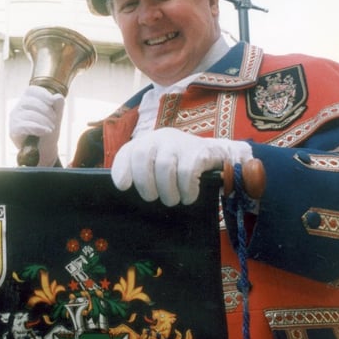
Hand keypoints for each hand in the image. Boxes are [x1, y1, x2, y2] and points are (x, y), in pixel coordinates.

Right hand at [9, 85, 64, 165]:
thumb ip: (58, 105)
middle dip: (45, 110)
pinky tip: (45, 131)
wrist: (44, 149)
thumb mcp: (56, 116)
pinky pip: (23, 125)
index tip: (52, 102)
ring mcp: (14, 119)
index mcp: (28, 100)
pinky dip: (37, 128)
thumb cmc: (48, 129)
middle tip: (54, 120)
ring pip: (27, 114)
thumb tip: (57, 97)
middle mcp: (18, 107)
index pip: (31, 90)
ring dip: (43, 120)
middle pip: (29, 102)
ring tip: (51, 128)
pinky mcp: (13, 131)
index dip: (42, 94)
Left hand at [111, 128, 252, 205]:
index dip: (122, 169)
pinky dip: (186, 190)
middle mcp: (160, 138)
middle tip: (152, 198)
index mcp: (147, 143)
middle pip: (142, 157)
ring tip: (173, 200)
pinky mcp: (199, 151)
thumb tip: (128, 195)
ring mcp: (180, 142)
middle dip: (145, 184)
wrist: (217, 155)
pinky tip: (189, 196)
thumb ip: (144, 175)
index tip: (123, 187)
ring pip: (164, 167)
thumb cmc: (181, 168)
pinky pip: (187, 173)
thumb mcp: (160, 167)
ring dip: (167, 191)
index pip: (127, 152)